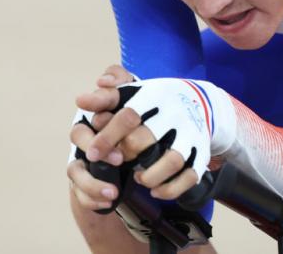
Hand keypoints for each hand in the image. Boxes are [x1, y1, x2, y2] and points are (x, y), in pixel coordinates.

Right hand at [67, 65, 132, 210]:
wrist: (138, 152)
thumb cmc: (135, 122)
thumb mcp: (136, 99)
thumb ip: (121, 82)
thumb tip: (104, 79)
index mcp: (99, 110)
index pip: (93, 101)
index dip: (97, 100)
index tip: (102, 107)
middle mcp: (86, 133)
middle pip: (78, 136)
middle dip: (97, 146)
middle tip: (119, 158)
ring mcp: (82, 158)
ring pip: (75, 171)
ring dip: (91, 183)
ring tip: (113, 192)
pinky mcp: (84, 180)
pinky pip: (81, 193)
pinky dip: (92, 199)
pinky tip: (108, 202)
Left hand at [85, 78, 215, 199]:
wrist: (199, 102)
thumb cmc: (154, 100)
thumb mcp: (132, 91)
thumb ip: (106, 97)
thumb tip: (81, 101)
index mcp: (154, 96)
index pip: (128, 116)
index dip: (106, 137)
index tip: (91, 154)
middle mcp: (175, 113)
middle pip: (145, 140)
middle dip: (126, 156)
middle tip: (116, 162)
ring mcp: (192, 133)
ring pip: (172, 160)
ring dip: (150, 176)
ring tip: (138, 178)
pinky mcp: (201, 152)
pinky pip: (189, 176)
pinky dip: (171, 188)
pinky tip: (156, 190)